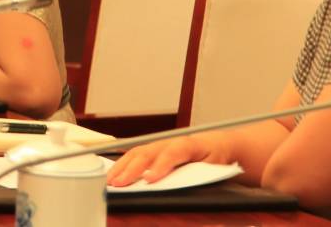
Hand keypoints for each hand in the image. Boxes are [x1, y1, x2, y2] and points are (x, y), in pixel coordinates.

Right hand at [107, 134, 229, 186]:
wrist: (219, 146)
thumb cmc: (215, 160)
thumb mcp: (214, 170)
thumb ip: (198, 177)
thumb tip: (183, 188)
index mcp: (191, 145)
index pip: (173, 153)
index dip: (160, 166)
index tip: (149, 179)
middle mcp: (172, 142)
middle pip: (148, 152)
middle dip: (132, 168)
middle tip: (120, 184)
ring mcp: (161, 144)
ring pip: (138, 152)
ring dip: (122, 167)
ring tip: (111, 181)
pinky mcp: (155, 149)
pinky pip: (136, 154)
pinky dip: (123, 164)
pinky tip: (114, 174)